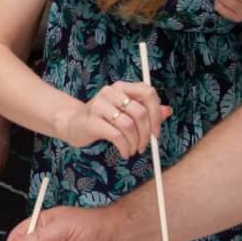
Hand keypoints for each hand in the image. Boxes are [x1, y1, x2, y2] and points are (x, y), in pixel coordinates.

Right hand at [52, 81, 170, 159]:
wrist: (73, 124)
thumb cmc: (102, 119)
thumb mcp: (125, 113)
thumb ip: (146, 111)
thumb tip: (168, 111)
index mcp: (122, 87)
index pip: (148, 93)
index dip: (156, 113)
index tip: (156, 132)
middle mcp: (111, 92)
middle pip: (140, 112)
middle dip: (146, 134)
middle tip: (144, 146)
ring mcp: (100, 105)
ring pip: (129, 125)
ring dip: (135, 143)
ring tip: (133, 150)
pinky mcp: (92, 120)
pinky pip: (117, 136)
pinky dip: (125, 147)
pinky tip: (125, 153)